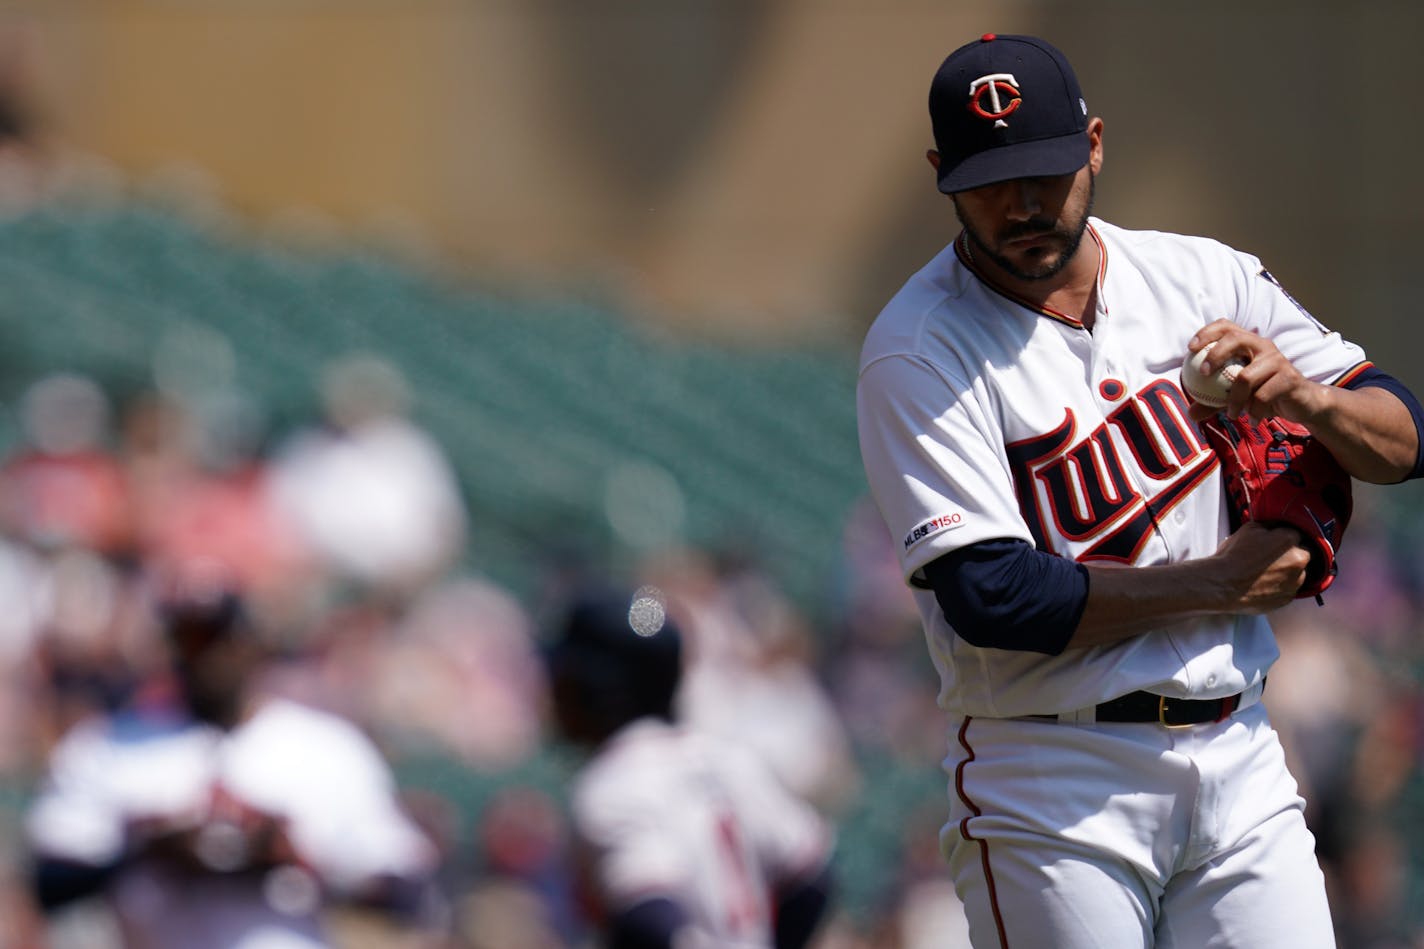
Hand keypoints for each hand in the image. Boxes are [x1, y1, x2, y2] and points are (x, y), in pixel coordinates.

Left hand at [1186, 320, 1329, 424]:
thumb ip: (1213, 402)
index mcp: (1248, 344)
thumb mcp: (1236, 397)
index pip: (1226, 326)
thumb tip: (1190, 413)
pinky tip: (1254, 419)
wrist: (1300, 405)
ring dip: (1235, 400)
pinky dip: (1254, 410)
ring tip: (1233, 414)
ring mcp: (1278, 360)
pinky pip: (1262, 396)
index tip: (1191, 349)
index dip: (1207, 332)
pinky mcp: (1290, 377)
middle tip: (1204, 374)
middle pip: (1236, 338)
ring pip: (1246, 377)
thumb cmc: (1264, 394)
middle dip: (1216, 354)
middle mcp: (1263, 346)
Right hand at [1209, 522, 1310, 611]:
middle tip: (1270, 557)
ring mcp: (1294, 582)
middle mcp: (1298, 561)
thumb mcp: (1249, 529)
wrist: (1222, 584)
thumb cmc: (1233, 557)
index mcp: (1289, 541)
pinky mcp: (1287, 598)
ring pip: (1297, 573)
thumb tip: (1276, 526)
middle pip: (1301, 554)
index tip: (1276, 541)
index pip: (1297, 534)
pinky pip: (1288, 588)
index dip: (1285, 537)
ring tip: (1265, 572)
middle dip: (1290, 554)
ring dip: (1287, 571)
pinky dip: (1280, 586)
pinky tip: (1264, 583)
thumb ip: (1269, 526)